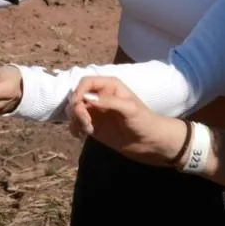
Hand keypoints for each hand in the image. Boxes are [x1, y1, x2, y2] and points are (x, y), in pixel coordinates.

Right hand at [66, 76, 188, 166]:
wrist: (150, 143)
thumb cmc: (144, 121)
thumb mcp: (129, 109)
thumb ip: (108, 101)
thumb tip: (86, 98)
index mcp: (109, 86)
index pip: (86, 82)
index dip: (79, 92)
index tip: (78, 105)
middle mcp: (99, 96)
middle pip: (77, 96)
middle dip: (76, 109)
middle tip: (86, 123)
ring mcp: (95, 112)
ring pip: (74, 111)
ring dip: (75, 120)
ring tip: (87, 131)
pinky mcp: (93, 126)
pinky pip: (77, 124)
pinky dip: (75, 129)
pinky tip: (82, 136)